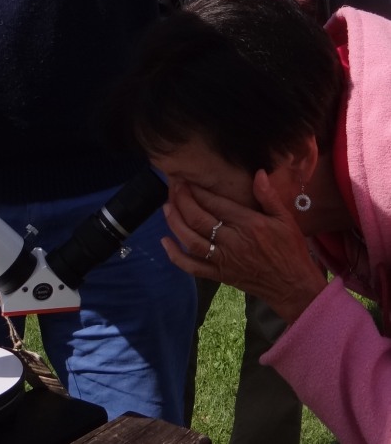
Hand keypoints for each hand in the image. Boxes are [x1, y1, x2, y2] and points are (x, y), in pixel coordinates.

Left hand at [161, 170, 327, 323]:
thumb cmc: (290, 249)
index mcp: (249, 224)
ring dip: (175, 223)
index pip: (216, 203)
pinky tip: (164, 241)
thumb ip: (268, 196)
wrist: (292, 285)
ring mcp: (223, 260)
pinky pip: (192, 267)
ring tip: (166, 207)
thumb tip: (257, 173)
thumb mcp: (285, 219)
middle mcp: (233, 242)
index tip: (187, 179)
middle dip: (182, 200)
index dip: (198, 190)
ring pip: (191, 241)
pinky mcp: (218, 275)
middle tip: (173, 187)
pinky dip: (175, 255)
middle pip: (199, 219)